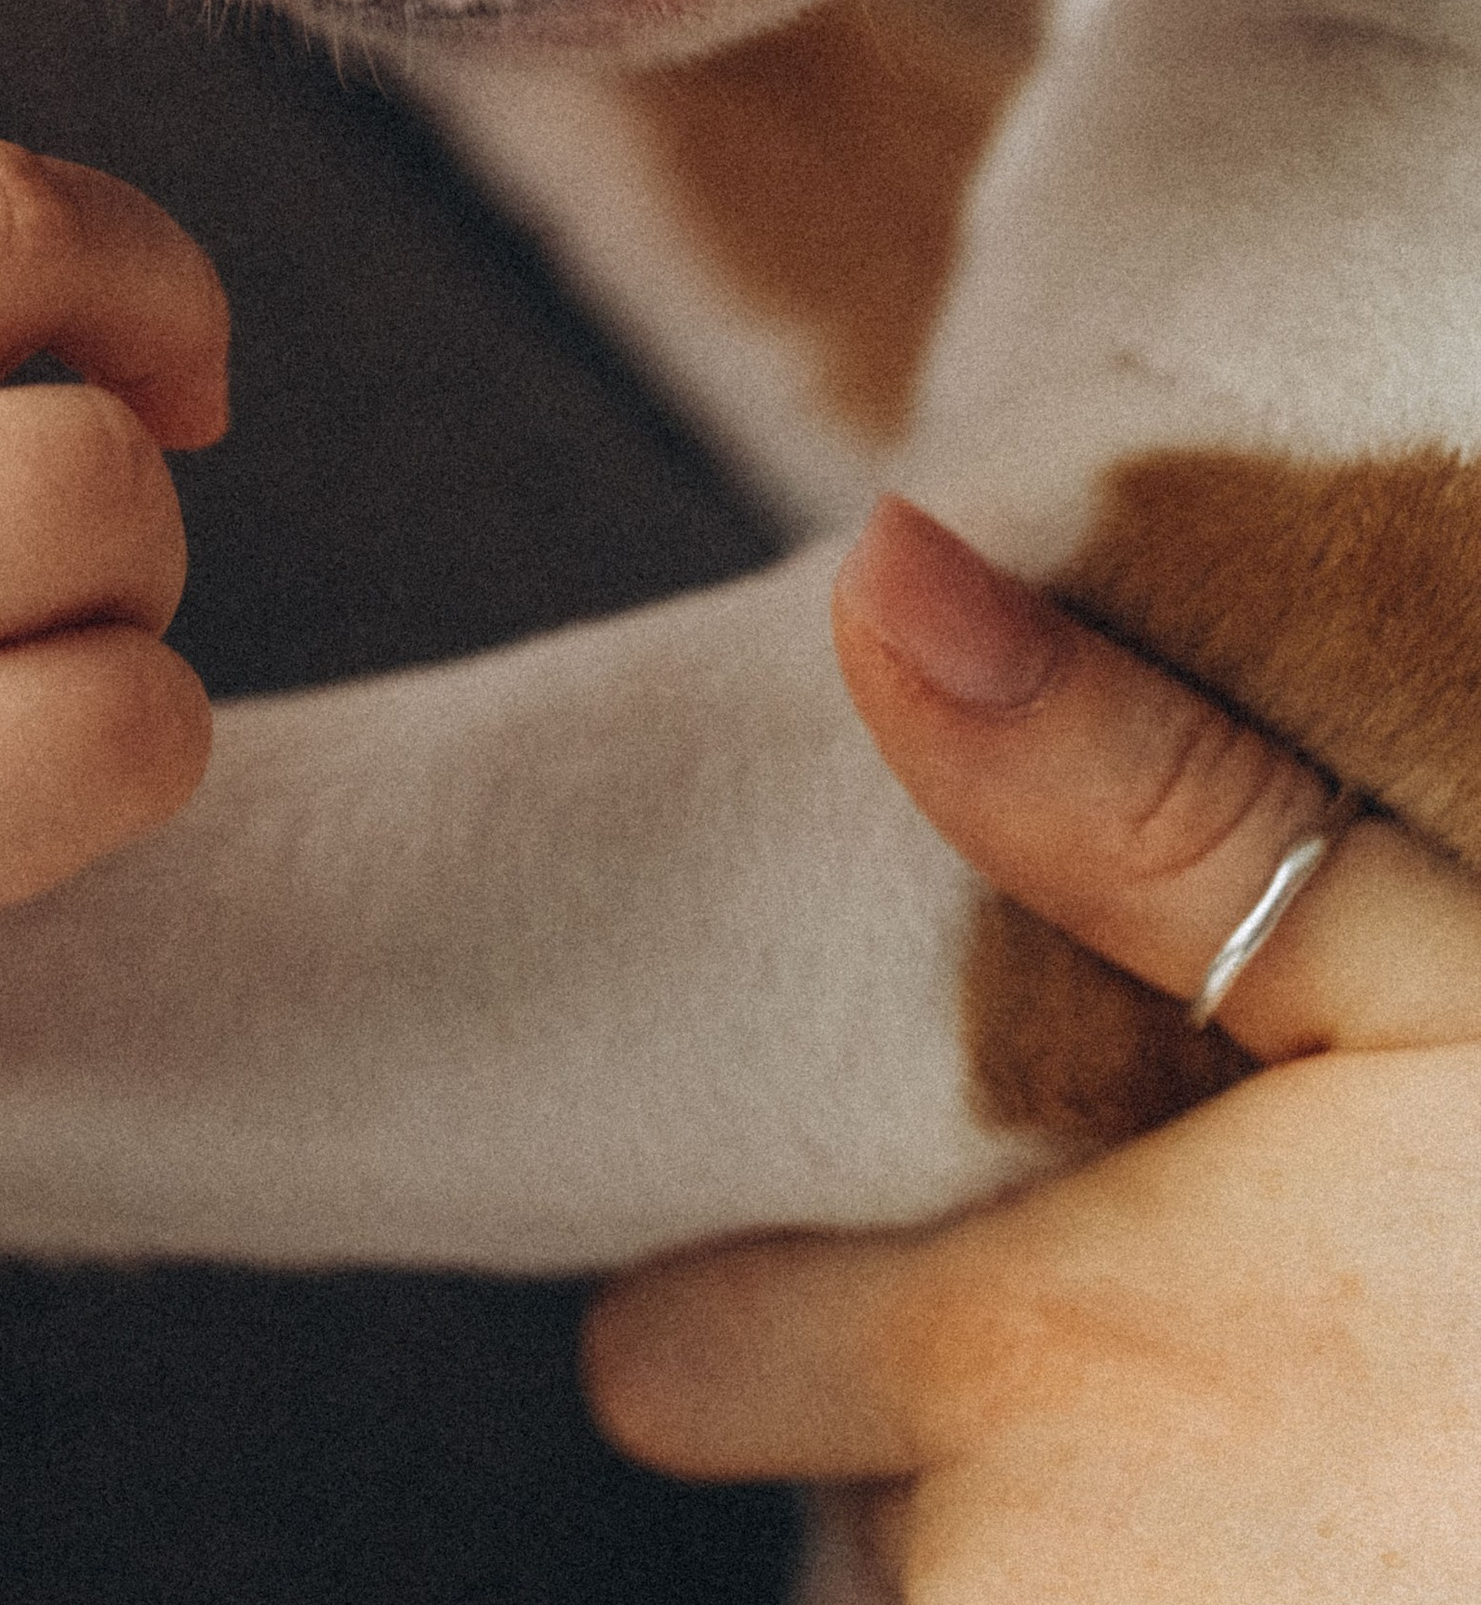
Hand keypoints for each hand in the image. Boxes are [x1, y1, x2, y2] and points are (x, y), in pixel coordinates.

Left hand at [583, 496, 1480, 1600]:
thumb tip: (888, 574)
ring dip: (1053, 1583)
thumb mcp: (1464, 986)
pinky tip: (1324, 1558)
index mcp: (1033, 1363)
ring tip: (1277, 1493)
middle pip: (830, 1527)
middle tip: (1164, 1380)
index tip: (853, 1258)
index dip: (741, 1304)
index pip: (675, 1356)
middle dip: (931, 1461)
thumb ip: (1143, 810)